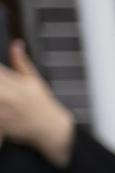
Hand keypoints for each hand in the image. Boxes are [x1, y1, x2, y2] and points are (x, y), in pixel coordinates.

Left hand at [0, 41, 73, 167]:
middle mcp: (9, 96)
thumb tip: (16, 44)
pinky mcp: (1, 123)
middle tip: (1, 88)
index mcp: (15, 83)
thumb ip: (21, 61)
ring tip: (3, 95)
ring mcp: (4, 111)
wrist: (51, 129)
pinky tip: (2, 107)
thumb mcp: (34, 80)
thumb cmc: (42, 104)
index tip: (0, 74)